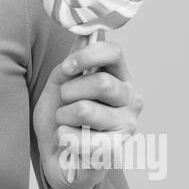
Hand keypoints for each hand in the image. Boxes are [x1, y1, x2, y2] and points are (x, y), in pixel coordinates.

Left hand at [32, 38, 143, 188]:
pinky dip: (65, 138)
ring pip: (86, 109)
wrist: (57, 157)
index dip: (87, 55)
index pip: (114, 52)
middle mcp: (131, 100)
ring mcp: (127, 127)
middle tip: (65, 104)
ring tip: (66, 124)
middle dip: (69, 92)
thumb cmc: (61, 117)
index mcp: (119, 78)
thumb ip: (73, 61)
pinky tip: (70, 143)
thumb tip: (85, 31)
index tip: (67, 67)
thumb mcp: (61, 84)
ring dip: (63, 117)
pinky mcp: (116, 151)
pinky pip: (80, 138)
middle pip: (100, 82)